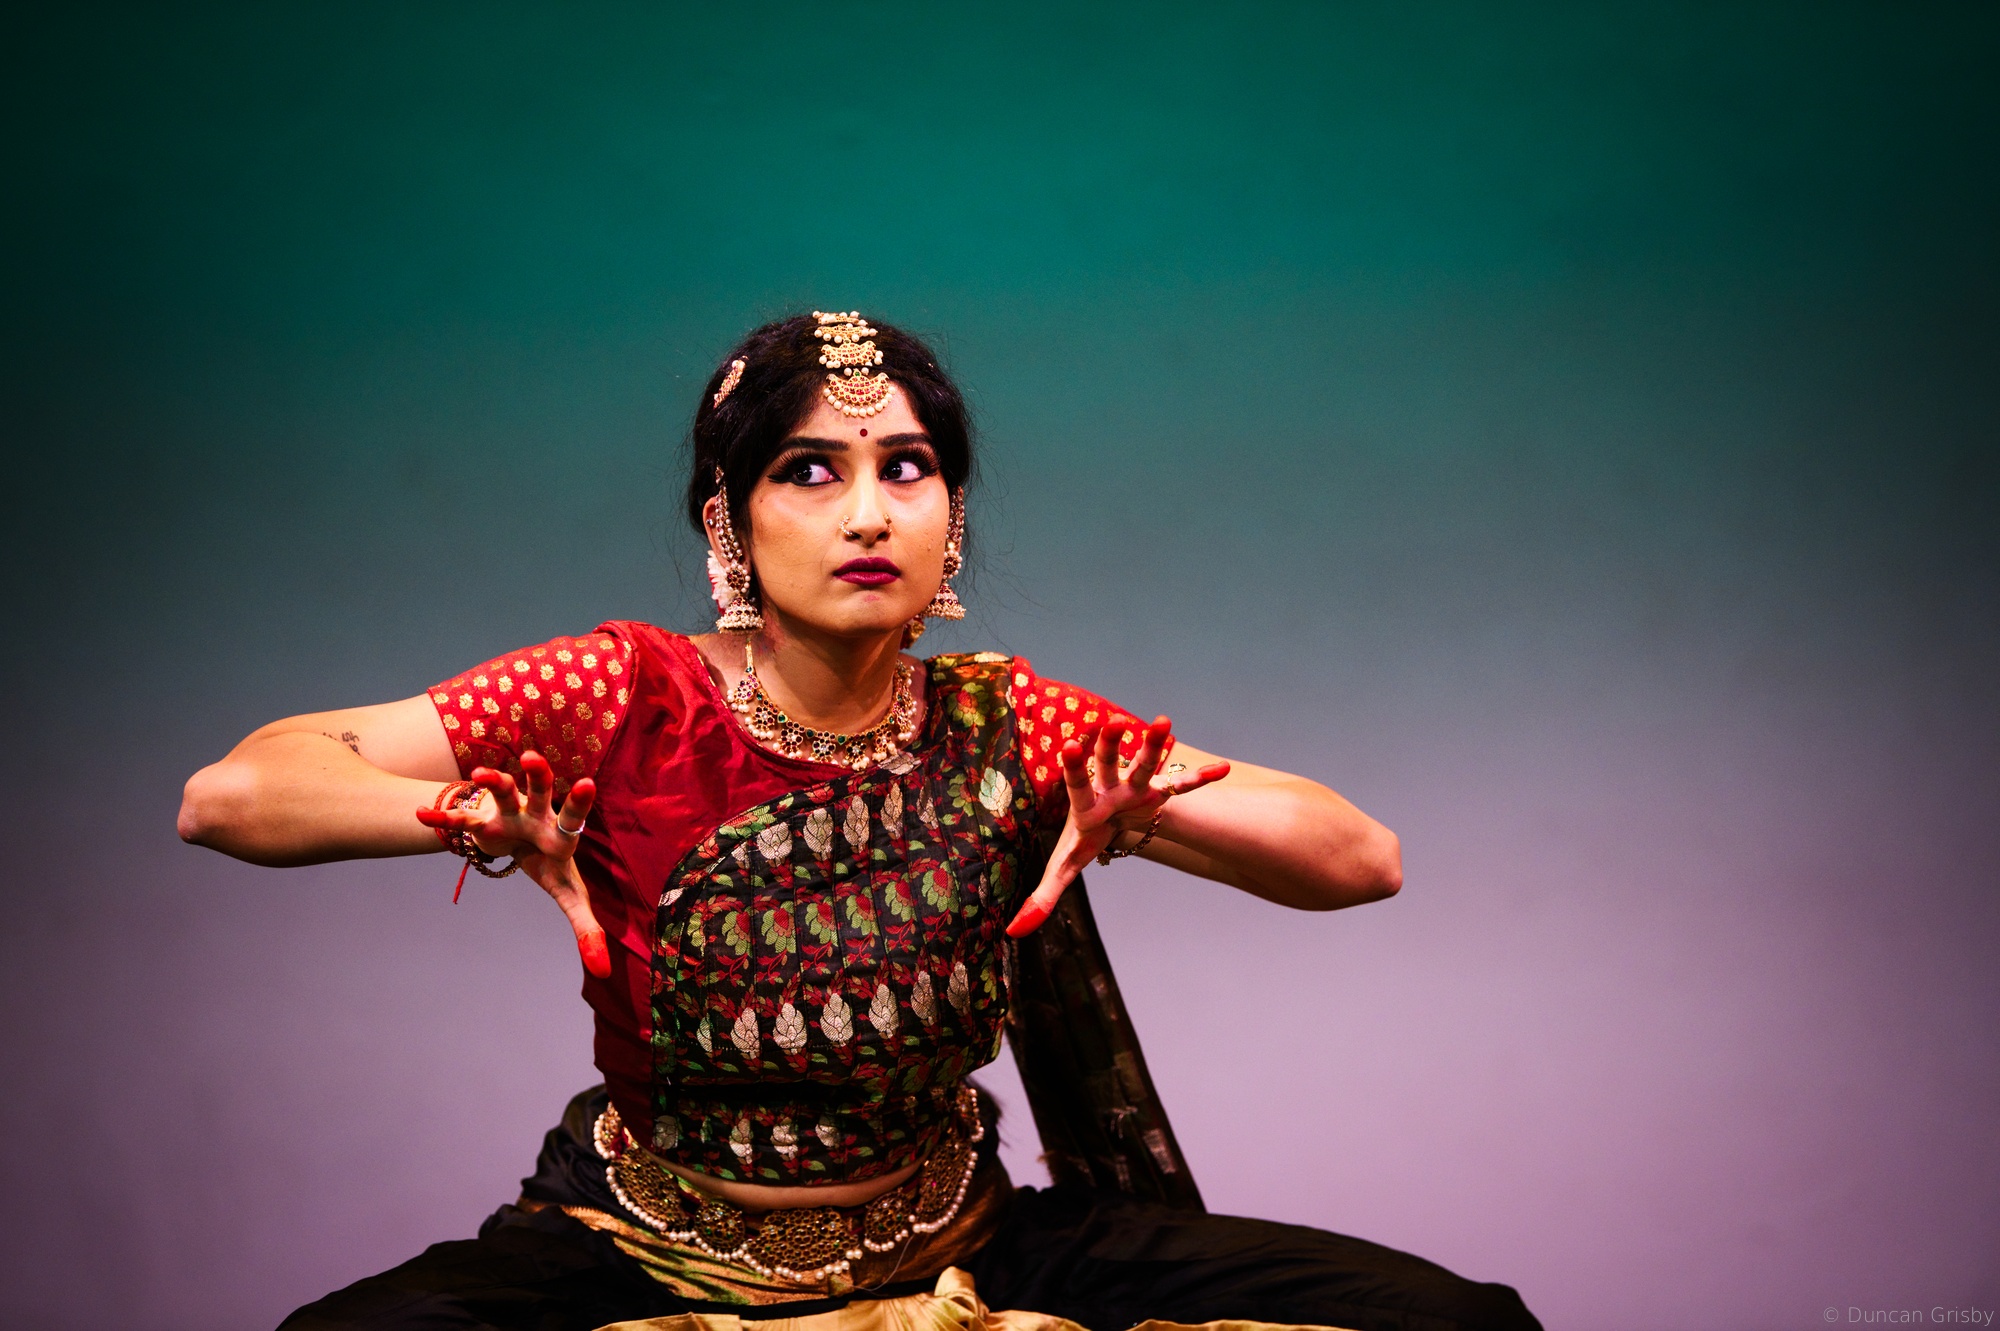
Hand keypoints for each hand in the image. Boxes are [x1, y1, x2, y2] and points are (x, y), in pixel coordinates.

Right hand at [415, 752, 610, 977]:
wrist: (522, 839)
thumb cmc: (550, 863)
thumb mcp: (568, 895)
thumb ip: (586, 928)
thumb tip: (603, 972)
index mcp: (560, 833)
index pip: (573, 818)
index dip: (579, 802)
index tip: (586, 782)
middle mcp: (536, 815)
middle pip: (540, 792)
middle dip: (537, 775)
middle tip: (532, 758)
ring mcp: (508, 815)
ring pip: (502, 793)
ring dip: (493, 782)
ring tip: (482, 774)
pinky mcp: (482, 821)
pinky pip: (461, 818)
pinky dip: (443, 817)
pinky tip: (421, 813)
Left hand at [1005, 716, 1228, 937]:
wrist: (1111, 817)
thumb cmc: (1085, 839)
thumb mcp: (1065, 866)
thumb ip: (1042, 896)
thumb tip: (1012, 932)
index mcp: (1085, 804)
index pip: (1076, 785)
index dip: (1073, 767)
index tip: (1069, 744)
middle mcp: (1109, 788)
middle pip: (1108, 764)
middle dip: (1111, 744)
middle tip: (1114, 724)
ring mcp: (1137, 788)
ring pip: (1145, 765)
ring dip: (1155, 745)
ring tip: (1165, 723)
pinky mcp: (1160, 793)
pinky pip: (1182, 786)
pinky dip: (1201, 778)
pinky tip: (1223, 768)